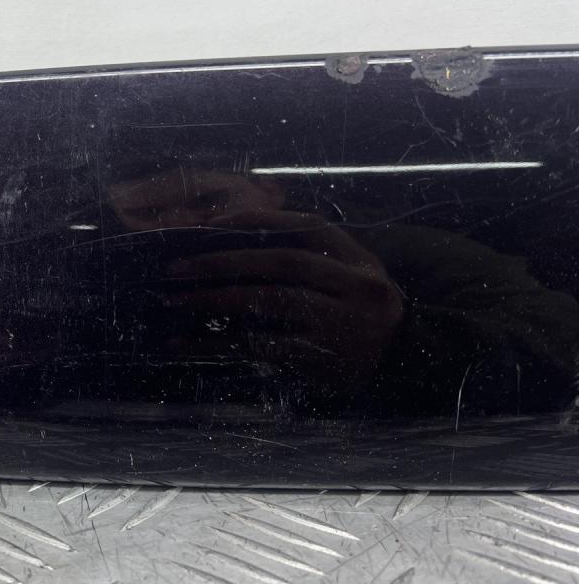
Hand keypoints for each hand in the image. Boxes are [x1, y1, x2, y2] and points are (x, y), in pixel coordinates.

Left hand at [164, 209, 403, 395]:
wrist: (405, 364)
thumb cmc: (360, 312)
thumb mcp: (350, 276)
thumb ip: (310, 256)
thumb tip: (235, 236)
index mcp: (357, 258)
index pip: (305, 226)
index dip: (258, 220)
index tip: (212, 222)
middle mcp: (355, 285)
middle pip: (283, 262)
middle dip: (227, 260)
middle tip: (179, 265)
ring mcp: (343, 323)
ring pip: (273, 301)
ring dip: (219, 298)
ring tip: (178, 299)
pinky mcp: (325, 358)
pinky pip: (265, 347)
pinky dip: (223, 343)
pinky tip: (190, 343)